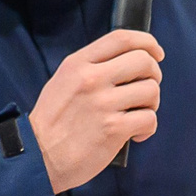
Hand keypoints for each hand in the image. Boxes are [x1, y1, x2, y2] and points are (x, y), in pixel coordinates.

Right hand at [28, 29, 162, 192]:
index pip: (121, 38)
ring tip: (137, 115)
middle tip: (146, 91)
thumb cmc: (52, 123)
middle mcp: (92, 79)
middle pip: (143, 61)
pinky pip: (149, 119)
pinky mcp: (113, 129)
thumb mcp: (63, 82)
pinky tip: (135, 135)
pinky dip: (147, 128)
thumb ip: (90, 68)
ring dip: (151, 104)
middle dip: (154, 74)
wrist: (38, 158)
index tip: (156, 53)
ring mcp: (103, 103)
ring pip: (151, 90)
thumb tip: (125, 62)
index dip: (147, 42)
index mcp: (78, 64)